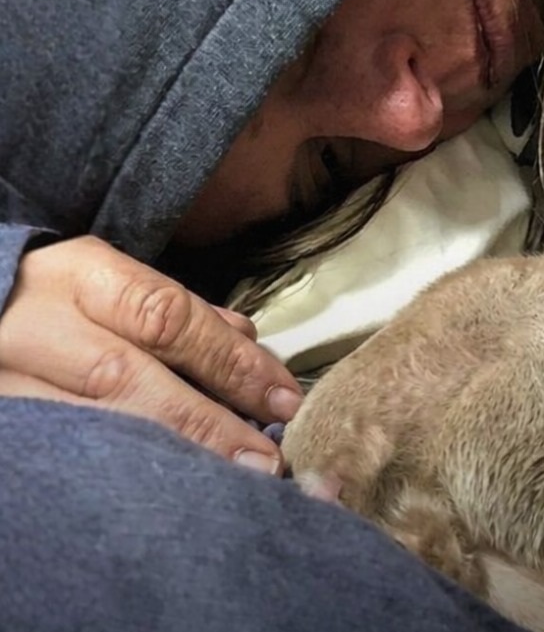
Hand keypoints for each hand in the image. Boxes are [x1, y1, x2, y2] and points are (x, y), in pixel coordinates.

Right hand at [0, 235, 302, 473]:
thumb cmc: (50, 296)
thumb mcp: (107, 279)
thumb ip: (174, 310)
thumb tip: (246, 339)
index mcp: (79, 278)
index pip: (166, 317)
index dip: (229, 360)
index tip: (283, 397)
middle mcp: (36, 330)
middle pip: (130, 379)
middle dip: (207, 422)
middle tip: (266, 458)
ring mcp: (5, 387)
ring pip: (92, 430)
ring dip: (169, 459)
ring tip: (228, 484)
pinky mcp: (2, 435)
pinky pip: (62, 460)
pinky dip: (119, 478)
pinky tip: (161, 498)